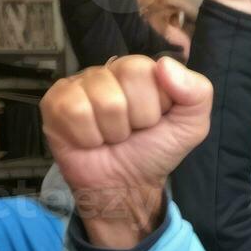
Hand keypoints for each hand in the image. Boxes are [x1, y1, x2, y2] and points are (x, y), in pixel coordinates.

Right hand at [41, 55, 211, 243]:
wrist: (125, 186)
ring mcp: (78, 85)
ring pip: (103, 99)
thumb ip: (197, 92)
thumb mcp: (192, 125)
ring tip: (112, 137)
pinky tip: (91, 140)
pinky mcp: (53, 104)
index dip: (156, 103)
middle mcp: (108, 72)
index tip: (154, 121)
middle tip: (132, 130)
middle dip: (137, 116)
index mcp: (141, 71)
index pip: (148, 68)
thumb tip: (164, 64)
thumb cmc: (155, 151)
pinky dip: (89, 136)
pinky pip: (74, 111)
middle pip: (127, 76)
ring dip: (113, 130)